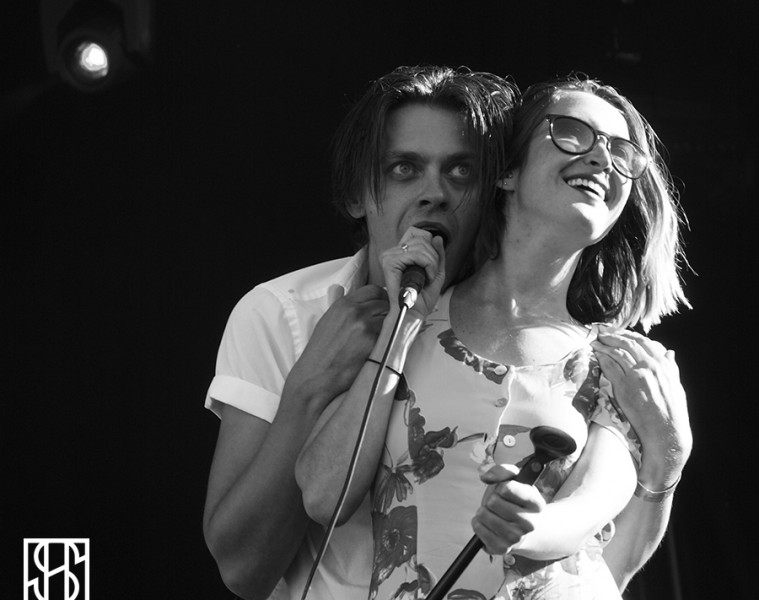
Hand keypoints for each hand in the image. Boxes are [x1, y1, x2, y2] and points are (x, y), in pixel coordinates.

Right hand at [285, 284, 388, 410]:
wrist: (316, 376)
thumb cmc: (320, 352)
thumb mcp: (326, 321)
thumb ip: (338, 305)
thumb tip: (340, 289)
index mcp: (343, 305)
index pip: (374, 290)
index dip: (382, 297)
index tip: (385, 304)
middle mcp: (354, 312)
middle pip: (385, 302)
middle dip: (388, 312)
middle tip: (384, 324)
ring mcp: (365, 326)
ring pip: (390, 318)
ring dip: (389, 327)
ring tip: (380, 338)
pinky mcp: (372, 342)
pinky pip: (390, 335)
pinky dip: (387, 341)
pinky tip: (378, 348)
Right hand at [380, 227, 445, 316]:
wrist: (415, 312)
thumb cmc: (422, 297)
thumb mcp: (436, 272)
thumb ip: (438, 255)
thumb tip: (437, 237)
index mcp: (400, 253)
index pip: (415, 232)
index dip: (428, 243)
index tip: (431, 262)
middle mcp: (392, 252)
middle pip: (420, 238)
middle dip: (433, 256)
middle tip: (431, 274)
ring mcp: (389, 256)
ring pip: (420, 246)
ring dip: (432, 263)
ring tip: (429, 277)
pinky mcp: (390, 262)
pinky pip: (416, 255)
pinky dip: (428, 265)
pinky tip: (426, 277)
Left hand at [472, 464, 544, 554]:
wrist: (525, 530)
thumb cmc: (515, 501)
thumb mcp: (514, 480)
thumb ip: (502, 470)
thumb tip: (485, 477)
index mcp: (536, 503)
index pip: (507, 488)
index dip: (501, 486)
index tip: (504, 489)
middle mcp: (530, 523)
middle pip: (493, 501)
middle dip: (491, 499)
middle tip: (497, 503)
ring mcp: (516, 538)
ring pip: (484, 515)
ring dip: (482, 511)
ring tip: (491, 513)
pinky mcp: (502, 548)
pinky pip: (479, 530)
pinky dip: (477, 523)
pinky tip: (485, 523)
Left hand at [592, 327, 691, 487]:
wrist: (667, 432)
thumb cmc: (673, 411)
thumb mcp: (676, 385)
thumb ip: (671, 367)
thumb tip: (669, 353)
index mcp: (663, 363)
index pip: (641, 341)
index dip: (626, 334)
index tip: (616, 331)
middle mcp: (650, 365)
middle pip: (626, 343)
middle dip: (611, 335)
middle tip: (599, 331)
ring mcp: (636, 374)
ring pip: (616, 352)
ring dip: (603, 344)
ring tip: (593, 340)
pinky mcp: (624, 386)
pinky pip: (609, 366)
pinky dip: (601, 357)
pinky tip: (595, 354)